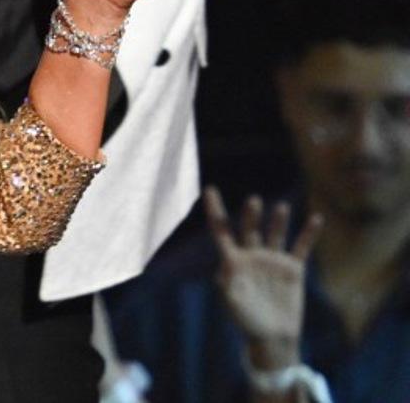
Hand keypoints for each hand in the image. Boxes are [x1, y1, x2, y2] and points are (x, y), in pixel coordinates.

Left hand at [204, 186, 323, 369]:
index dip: (215, 210)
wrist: (272, 337)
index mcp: (233, 260)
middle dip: (250, 216)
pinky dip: (308, 233)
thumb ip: (228, 283)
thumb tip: (225, 265)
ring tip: (280, 207)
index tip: (209, 188)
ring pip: (274, 234)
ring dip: (277, 221)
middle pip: (249, 229)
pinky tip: (316, 218)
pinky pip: (301, 247)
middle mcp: (252, 255)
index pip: (221, 230)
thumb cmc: (246, 321)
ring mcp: (273, 260)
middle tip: (253, 202)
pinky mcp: (293, 270)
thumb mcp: (232, 301)